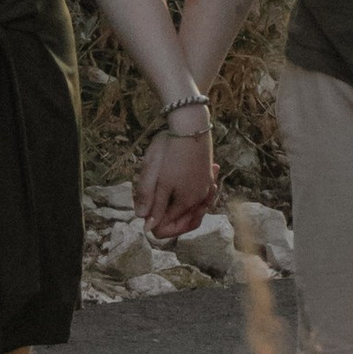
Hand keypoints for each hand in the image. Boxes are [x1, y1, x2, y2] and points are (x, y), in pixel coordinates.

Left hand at [136, 124, 217, 240]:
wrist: (191, 127)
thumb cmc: (172, 154)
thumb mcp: (158, 181)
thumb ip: (153, 204)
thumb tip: (145, 226)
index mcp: (187, 202)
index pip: (171, 224)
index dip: (157, 226)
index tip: (146, 223)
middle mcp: (201, 197)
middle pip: (186, 219)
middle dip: (172, 223)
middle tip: (156, 221)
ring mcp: (206, 185)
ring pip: (195, 207)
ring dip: (183, 211)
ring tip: (169, 209)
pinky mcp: (208, 173)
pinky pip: (201, 193)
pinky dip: (192, 197)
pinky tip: (184, 190)